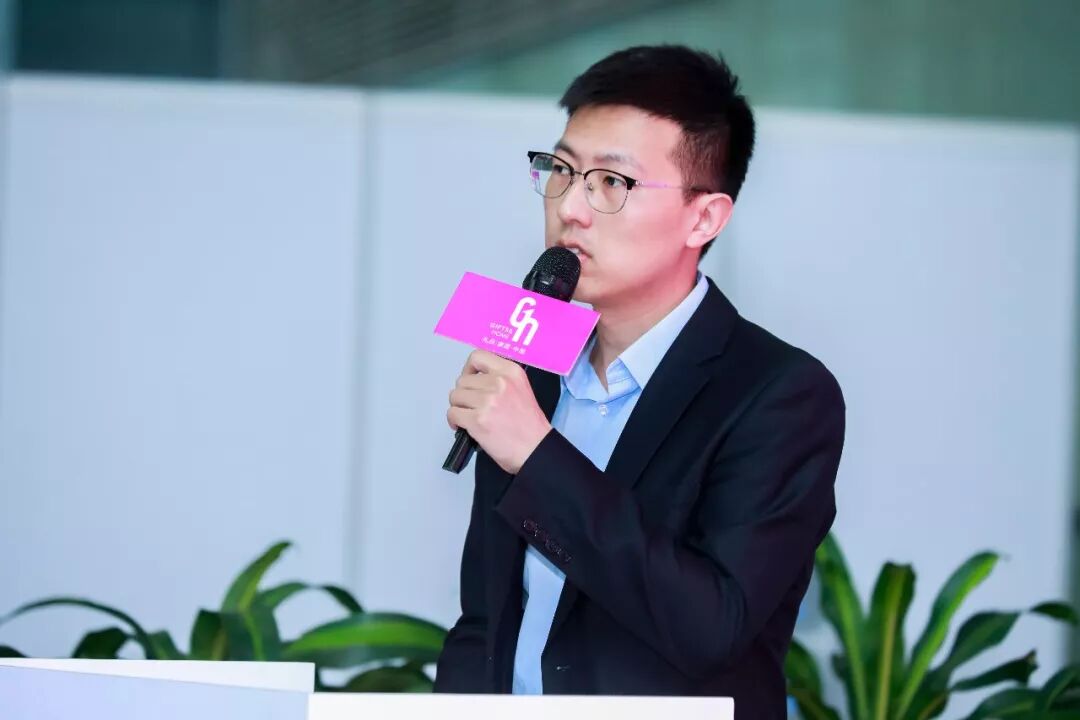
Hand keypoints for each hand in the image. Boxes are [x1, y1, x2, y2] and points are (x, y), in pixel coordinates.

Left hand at [447, 350, 551, 474]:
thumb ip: (500, 379)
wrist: (535, 449)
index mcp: (511, 371)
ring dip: (458, 407)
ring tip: (468, 416)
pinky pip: (453, 414)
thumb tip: (476, 379)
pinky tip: (463, 427)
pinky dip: (454, 421)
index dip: (469, 369)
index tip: (470, 378)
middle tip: (471, 406)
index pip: (478, 356)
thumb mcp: (521, 389)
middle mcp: (499, 382)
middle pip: (462, 380)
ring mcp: (487, 401)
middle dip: (463, 394)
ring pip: (455, 396)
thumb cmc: (530, 426)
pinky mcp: (477, 420)